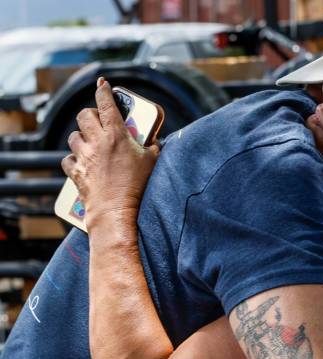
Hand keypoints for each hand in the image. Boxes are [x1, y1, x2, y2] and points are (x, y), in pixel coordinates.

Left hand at [61, 77, 159, 229]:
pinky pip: (68, 159)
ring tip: (91, 145)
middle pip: (85, 115)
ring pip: (74, 136)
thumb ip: (152, 146)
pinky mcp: (75, 171)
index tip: (102, 83)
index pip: (107, 104)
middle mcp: (97, 142)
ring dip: (81, 137)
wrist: (116, 211)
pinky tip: (82, 164)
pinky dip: (73, 160)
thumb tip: (153, 141)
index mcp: (117, 135)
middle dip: (90, 115)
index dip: (103, 90)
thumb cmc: (138, 187)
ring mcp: (84, 156)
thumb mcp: (152, 162)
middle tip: (99, 122)